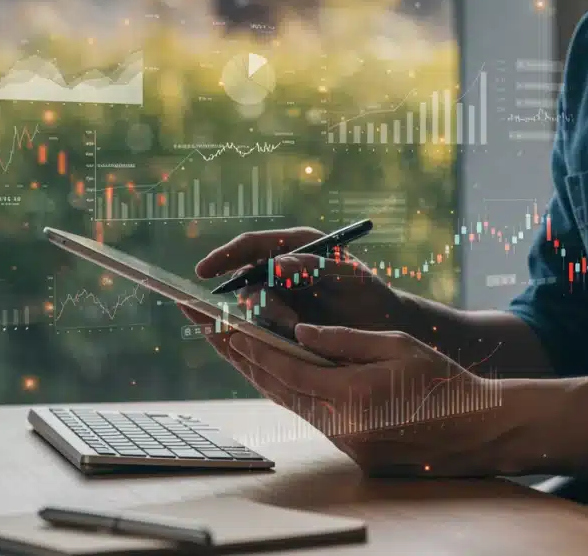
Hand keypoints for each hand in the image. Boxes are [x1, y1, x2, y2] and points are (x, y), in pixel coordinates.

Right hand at [194, 227, 407, 333]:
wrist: (384, 328)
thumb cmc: (370, 295)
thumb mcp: (347, 276)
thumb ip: (312, 265)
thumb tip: (276, 265)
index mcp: (296, 246)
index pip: (251, 245)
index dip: (224, 256)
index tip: (204, 271)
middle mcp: (283, 268)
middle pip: (248, 280)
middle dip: (257, 300)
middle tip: (283, 319)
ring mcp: (281, 296)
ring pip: (254, 307)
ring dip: (267, 320)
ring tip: (297, 330)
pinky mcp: (283, 323)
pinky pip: (263, 326)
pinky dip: (268, 334)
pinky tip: (287, 341)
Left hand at [211, 323, 510, 476]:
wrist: (479, 429)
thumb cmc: (444, 380)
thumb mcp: (396, 346)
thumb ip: (343, 339)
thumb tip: (298, 329)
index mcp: (352, 395)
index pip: (285, 368)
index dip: (250, 345)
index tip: (221, 324)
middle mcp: (342, 425)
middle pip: (276, 388)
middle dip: (239, 356)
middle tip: (206, 329)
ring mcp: (346, 443)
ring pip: (290, 404)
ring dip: (258, 374)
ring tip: (229, 346)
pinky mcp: (354, 452)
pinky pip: (311, 416)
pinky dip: (288, 391)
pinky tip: (272, 372)